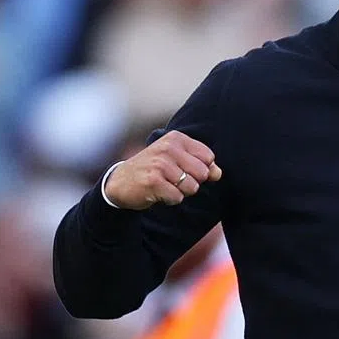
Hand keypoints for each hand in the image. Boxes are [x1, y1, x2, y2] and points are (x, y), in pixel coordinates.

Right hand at [104, 130, 222, 209]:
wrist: (120, 182)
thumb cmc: (154, 170)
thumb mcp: (177, 161)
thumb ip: (201, 164)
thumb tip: (218, 173)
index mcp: (176, 139)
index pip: (208, 157)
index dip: (201, 169)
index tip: (184, 170)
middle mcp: (168, 148)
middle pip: (203, 173)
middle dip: (192, 182)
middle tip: (173, 180)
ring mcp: (160, 164)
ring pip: (192, 187)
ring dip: (180, 192)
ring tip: (164, 186)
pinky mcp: (153, 181)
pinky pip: (177, 197)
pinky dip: (170, 200)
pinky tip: (157, 193)